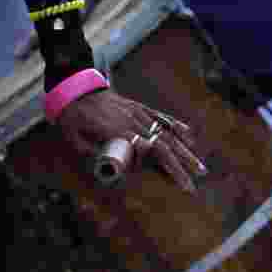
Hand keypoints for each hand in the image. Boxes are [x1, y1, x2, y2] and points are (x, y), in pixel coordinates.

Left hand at [54, 87, 205, 193]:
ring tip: (200, 167)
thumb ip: (92, 155)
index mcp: (118, 129)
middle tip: (193, 185)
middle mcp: (132, 120)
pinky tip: (189, 136)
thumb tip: (111, 171)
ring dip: (184, 150)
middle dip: (181, 165)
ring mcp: (136, 112)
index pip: (150, 150)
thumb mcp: (74, 139)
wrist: (73, 87)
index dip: (167, 167)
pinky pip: (160, 116)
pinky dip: (176, 125)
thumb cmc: (72, 117)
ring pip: (165, 131)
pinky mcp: (137, 106)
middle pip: (163, 144)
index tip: (178, 183)